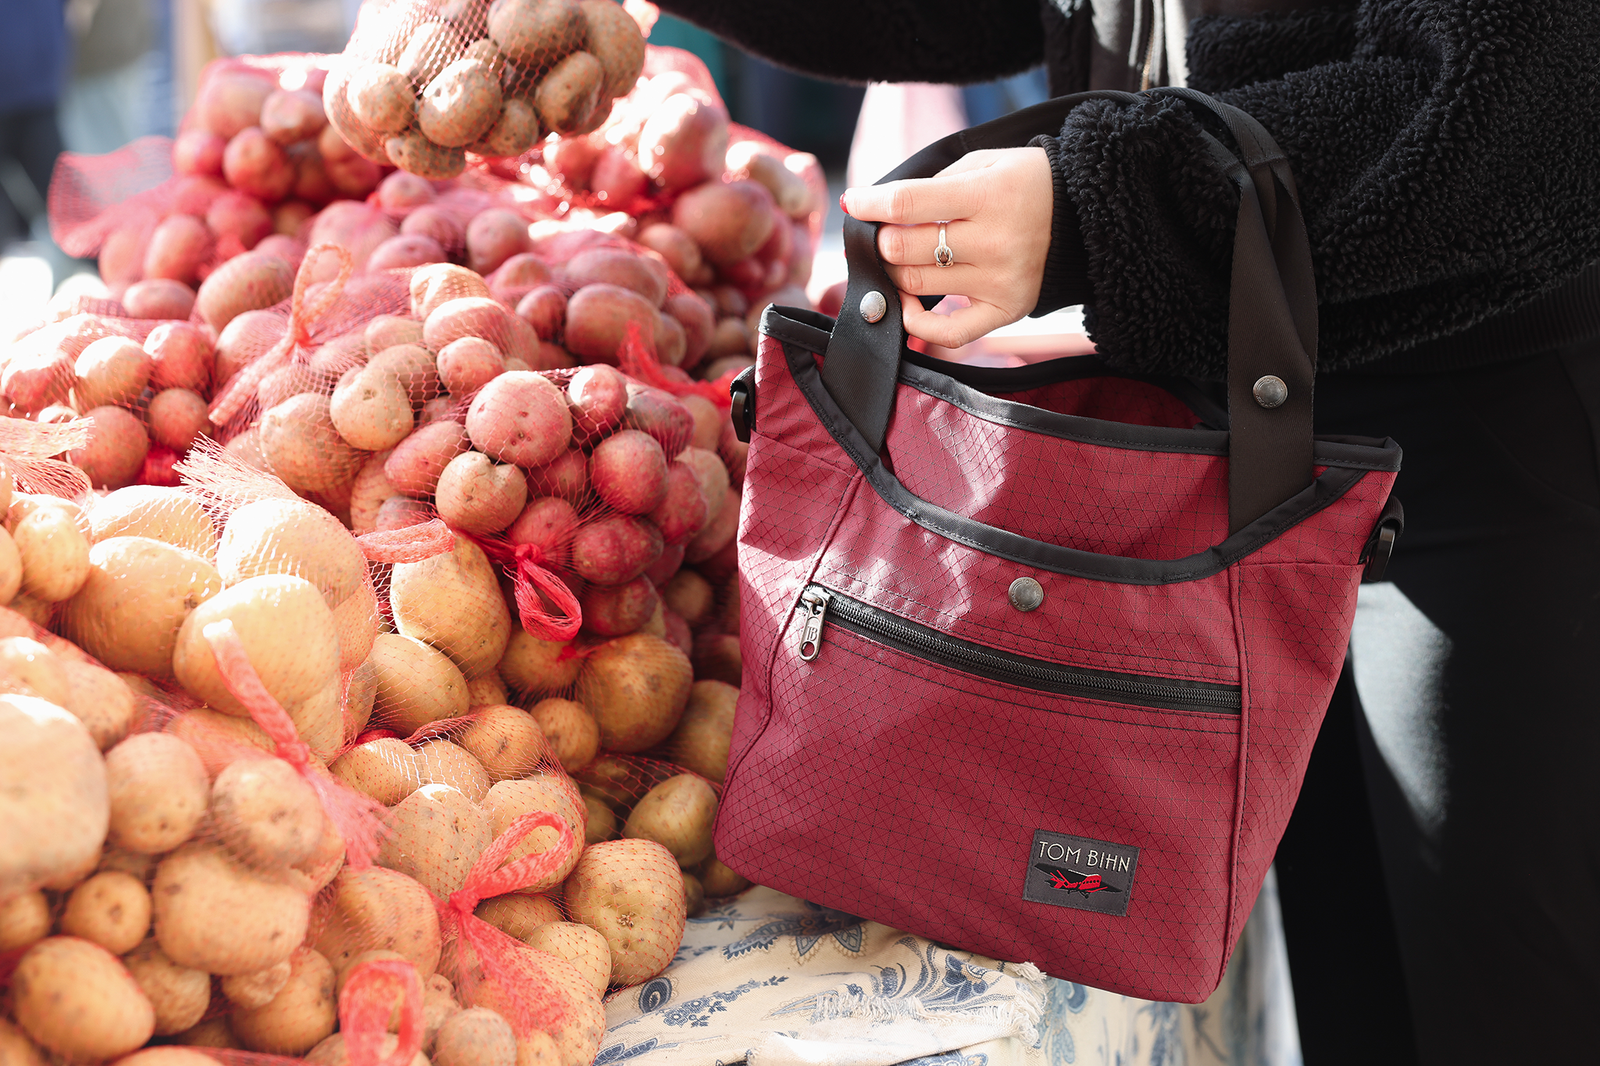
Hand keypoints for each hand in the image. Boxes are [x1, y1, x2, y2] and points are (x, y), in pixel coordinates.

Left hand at [841, 147, 1053, 348]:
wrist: (1087, 215)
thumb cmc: (1026, 183)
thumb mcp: (986, 163)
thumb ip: (935, 184)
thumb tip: (881, 207)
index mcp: (988, 195)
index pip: (909, 203)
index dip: (870, 203)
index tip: (853, 202)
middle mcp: (995, 241)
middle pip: (905, 248)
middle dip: (882, 239)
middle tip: (885, 231)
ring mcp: (1000, 281)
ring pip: (917, 285)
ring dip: (895, 272)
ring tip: (902, 258)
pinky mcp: (1006, 310)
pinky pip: (949, 332)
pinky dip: (918, 322)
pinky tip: (910, 304)